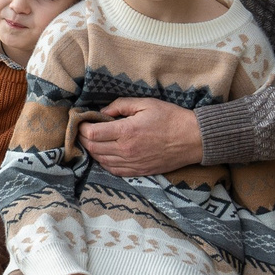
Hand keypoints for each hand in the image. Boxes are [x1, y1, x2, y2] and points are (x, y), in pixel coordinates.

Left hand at [78, 97, 205, 178]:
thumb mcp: (145, 104)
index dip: (81, 126)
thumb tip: (103, 112)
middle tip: (84, 129)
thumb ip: (121, 105)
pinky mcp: (138, 171)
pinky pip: (113, 170)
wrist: (192, 139)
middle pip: (92, 148)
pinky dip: (104, 162)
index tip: (82, 120)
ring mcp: (132, 163)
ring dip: (92, 150)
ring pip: (100, 160)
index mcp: (126, 132)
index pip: (91, 133)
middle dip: (83, 138)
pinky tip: (105, 153)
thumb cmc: (171, 118)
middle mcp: (126, 150)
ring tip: (93, 140)